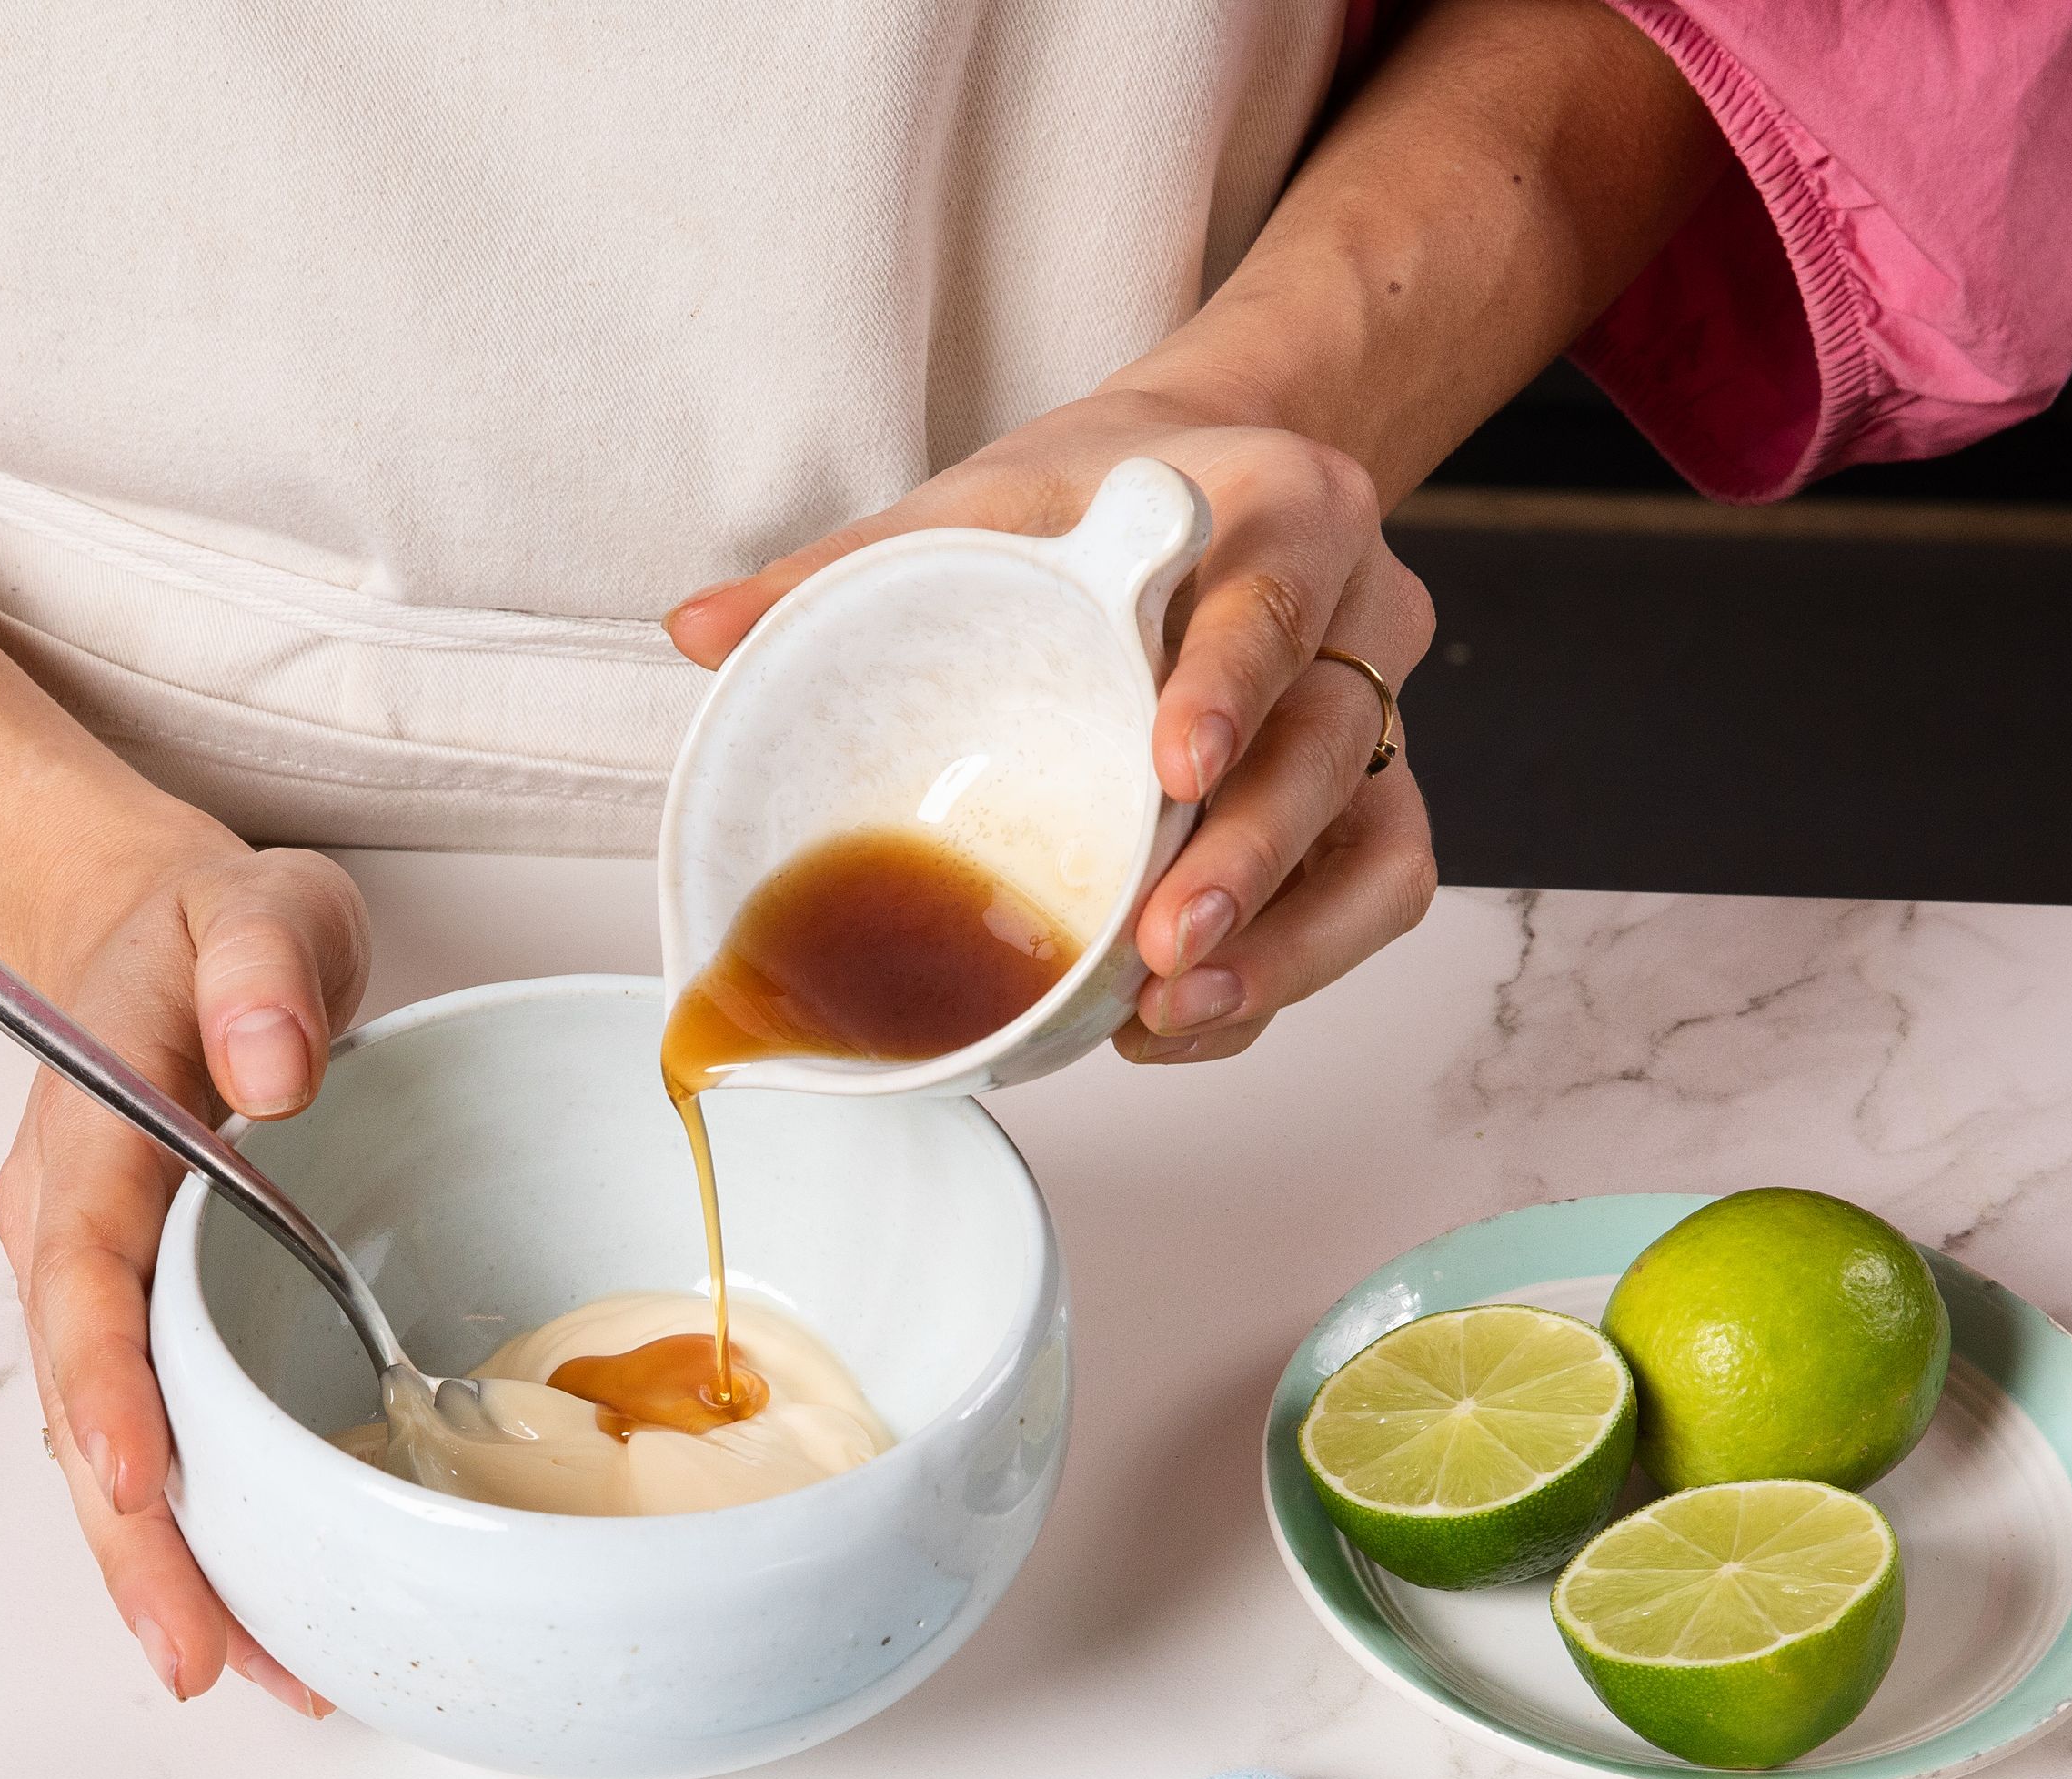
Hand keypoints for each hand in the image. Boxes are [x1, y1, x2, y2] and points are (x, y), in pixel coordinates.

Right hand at [0, 839, 370, 1710]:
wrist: (156, 939)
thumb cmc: (213, 932)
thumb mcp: (260, 903)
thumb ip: (263, 965)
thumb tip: (269, 1068)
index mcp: (88, 1140)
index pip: (85, 1279)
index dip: (107, 1389)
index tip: (142, 1483)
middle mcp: (65, 1236)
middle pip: (82, 1410)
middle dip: (134, 1545)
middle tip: (203, 1661)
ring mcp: (89, 1292)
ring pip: (106, 1452)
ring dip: (165, 1570)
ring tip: (250, 1676)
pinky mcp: (132, 1328)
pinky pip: (151, 1441)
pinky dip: (194, 1535)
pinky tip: (261, 1617)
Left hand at [665, 389, 1436, 1063]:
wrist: (1211, 467)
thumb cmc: (1096, 493)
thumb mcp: (983, 496)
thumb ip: (848, 562)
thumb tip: (694, 632)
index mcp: (1279, 509)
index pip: (1275, 604)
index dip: (1232, 688)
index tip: (1173, 765)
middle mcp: (1360, 611)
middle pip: (1330, 752)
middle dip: (1251, 864)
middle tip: (1166, 948)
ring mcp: (1375, 713)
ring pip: (1377, 846)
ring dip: (1288, 948)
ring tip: (1176, 1018)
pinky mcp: (1373, 792)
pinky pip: (1368, 896)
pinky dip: (1288, 969)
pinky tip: (1186, 1019)